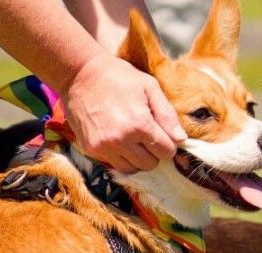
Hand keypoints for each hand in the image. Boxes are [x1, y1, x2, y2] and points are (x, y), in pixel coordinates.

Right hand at [61, 55, 185, 172]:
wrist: (79, 74)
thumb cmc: (118, 77)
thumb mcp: (149, 87)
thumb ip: (167, 115)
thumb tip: (181, 139)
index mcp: (140, 124)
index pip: (166, 151)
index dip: (168, 144)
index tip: (162, 134)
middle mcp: (121, 140)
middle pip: (150, 164)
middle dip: (153, 152)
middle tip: (147, 136)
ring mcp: (104, 147)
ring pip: (132, 169)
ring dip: (137, 158)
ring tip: (133, 140)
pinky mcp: (90, 149)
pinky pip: (113, 165)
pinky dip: (120, 157)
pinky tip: (119, 140)